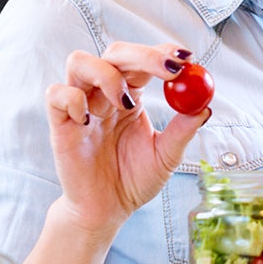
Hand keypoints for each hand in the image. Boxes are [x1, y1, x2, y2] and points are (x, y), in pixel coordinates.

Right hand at [44, 42, 209, 233]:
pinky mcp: (60, 123)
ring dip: (107, 74)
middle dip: (144, 55)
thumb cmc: (133, 180)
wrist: (106, 211)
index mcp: (131, 94)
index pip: (143, 60)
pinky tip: (88, 120)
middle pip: (116, 52)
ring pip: (80, 61)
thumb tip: (205, 106)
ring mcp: (80, 105)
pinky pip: (56, 94)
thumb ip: (183, 130)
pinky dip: (72, 99)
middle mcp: (104, 93)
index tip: (186, 59)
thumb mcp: (166, 156)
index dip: (162, 52)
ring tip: (124, 103)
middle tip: (171, 71)